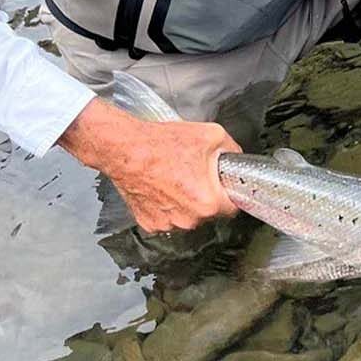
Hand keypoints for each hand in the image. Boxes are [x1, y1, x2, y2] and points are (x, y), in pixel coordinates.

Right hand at [59, 97, 241, 232]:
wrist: (125, 149)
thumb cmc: (162, 144)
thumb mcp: (211, 135)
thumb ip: (232, 151)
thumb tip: (236, 160)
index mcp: (207, 202)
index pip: (233, 208)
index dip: (231, 193)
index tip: (225, 185)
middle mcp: (188, 220)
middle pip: (210, 212)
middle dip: (207, 195)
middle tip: (196, 174)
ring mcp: (167, 224)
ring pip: (188, 216)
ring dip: (186, 202)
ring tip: (176, 178)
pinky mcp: (150, 224)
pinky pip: (168, 217)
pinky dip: (167, 205)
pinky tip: (162, 187)